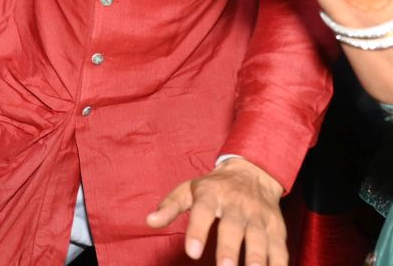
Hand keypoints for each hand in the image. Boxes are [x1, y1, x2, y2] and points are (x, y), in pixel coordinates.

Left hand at [146, 157, 285, 265]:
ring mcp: (259, 217)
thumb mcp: (189, 190)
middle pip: (233, 227)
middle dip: (229, 249)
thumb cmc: (214, 187)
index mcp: (212, 194)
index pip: (203, 211)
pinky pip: (280, 249)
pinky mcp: (277, 228)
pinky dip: (279, 264)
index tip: (192, 252)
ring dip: (257, 258)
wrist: (252, 173)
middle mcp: (237, 204)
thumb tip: (149, 222)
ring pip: (259, 239)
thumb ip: (170, 206)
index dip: (197, 231)